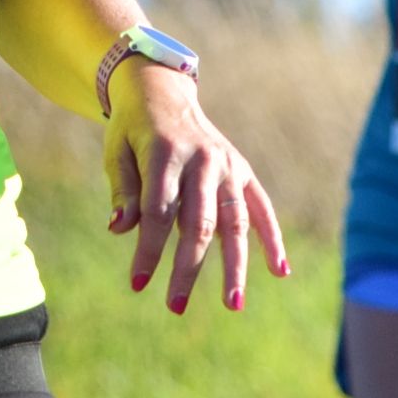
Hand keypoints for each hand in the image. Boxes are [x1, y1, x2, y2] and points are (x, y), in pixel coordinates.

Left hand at [106, 64, 289, 314]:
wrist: (162, 91)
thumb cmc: (132, 129)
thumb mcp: (117, 153)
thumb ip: (123, 191)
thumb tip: (121, 230)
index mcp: (166, 153)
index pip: (158, 212)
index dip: (148, 250)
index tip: (138, 284)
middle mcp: (204, 160)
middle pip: (198, 224)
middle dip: (187, 268)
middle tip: (175, 306)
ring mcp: (229, 165)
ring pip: (235, 223)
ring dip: (235, 266)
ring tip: (234, 304)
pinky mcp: (243, 170)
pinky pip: (262, 208)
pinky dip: (273, 238)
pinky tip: (280, 271)